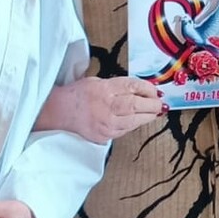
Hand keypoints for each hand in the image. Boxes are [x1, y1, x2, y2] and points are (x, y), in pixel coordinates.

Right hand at [34, 76, 165, 143]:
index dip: (148, 89)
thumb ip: (119, 86)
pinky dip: (134, 125)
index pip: (132, 87)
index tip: (156, 91)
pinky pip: (125, 130)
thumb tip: (143, 90)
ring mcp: (104, 124)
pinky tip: (139, 120)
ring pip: (134, 121)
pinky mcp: (104, 136)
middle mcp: (105, 106)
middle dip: (152, 105)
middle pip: (136, 105)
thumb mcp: (98, 81)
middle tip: (160, 104)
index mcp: (103, 88)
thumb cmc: (78, 94)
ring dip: (148, 117)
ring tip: (154, 113)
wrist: (58, 112)